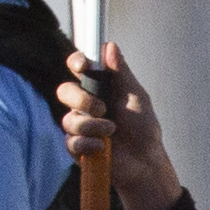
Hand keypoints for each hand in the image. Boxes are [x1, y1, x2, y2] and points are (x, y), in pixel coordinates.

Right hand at [56, 39, 183, 209]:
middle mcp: (85, 105)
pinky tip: (103, 147)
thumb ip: (121, 73)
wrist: (145, 163)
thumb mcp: (136, 97)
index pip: (79, 68)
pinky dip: (89, 143)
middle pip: (65, 91)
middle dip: (80, 99)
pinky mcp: (77, 147)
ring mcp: (79, 126)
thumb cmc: (143, 128)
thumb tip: (110, 46)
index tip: (82, 65)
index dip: (76, 62)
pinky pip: (71, 141)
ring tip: (110, 132)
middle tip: (102, 109)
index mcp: (99, 88)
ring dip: (91, 126)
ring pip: (69, 119)